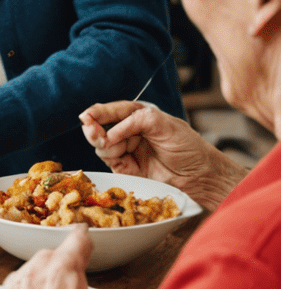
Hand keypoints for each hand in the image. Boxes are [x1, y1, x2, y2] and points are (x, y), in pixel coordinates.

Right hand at [80, 100, 243, 212]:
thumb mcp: (164, 125)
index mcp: (141, 117)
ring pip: (101, 143)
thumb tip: (110, 132)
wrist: (201, 177)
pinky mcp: (125, 168)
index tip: (87, 116)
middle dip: (94, 126)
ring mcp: (127, 150)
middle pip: (102, 126)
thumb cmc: (189, 148)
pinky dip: (107, 154)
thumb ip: (136, 121)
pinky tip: (114, 152)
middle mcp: (131, 132)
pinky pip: (108, 159)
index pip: (114, 111)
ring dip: (101, 141)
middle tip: (90, 127)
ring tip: (107, 142)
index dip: (99, 112)